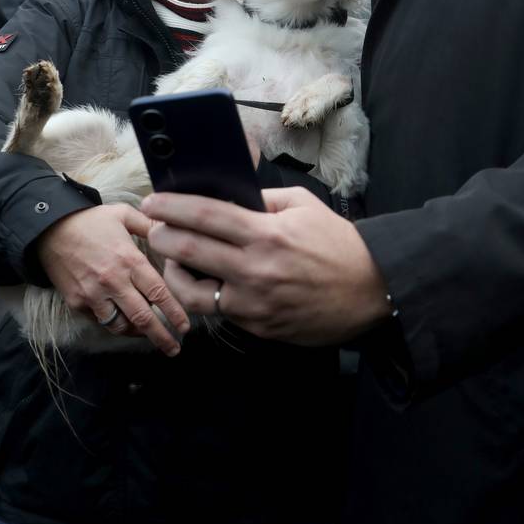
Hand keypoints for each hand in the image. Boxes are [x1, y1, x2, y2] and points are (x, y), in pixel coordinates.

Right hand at [34, 204, 190, 355]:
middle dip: (161, 337)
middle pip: (142, 318)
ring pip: (120, 326)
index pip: (158, 292)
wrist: (48, 228)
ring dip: (137, 334)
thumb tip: (173, 229)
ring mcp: (93, 295)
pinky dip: (114, 324)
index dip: (174, 313)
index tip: (185, 326)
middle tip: (174, 349)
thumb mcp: (123, 214)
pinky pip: (100, 320)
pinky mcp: (76, 302)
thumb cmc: (90, 220)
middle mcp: (113, 281)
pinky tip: (124, 322)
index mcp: (129, 260)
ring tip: (150, 336)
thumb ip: (150, 224)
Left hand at [142, 186, 390, 345]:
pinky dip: (206, 293)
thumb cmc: (338, 244)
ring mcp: (254, 304)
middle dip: (161, 236)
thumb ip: (263, 199)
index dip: (171, 207)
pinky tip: (207, 281)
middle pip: (187, 251)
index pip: (205, 216)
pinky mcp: (257, 327)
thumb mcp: (303, 206)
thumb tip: (227, 196)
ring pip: (191, 291)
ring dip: (173, 272)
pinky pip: (218, 311)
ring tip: (175, 260)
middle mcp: (255, 270)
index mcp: (266, 233)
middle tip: (154, 228)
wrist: (371, 290)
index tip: (152, 202)